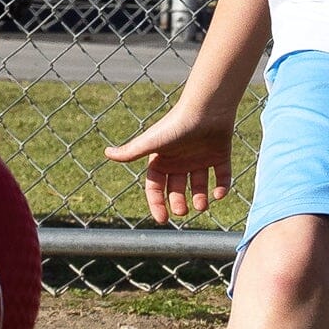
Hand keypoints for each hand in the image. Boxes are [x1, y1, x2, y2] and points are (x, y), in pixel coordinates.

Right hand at [105, 103, 236, 223]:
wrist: (206, 109)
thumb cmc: (176, 125)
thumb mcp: (152, 142)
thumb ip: (131, 151)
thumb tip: (106, 153)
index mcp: (163, 159)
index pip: (156, 186)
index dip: (157, 203)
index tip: (162, 218)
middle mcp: (180, 160)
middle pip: (177, 189)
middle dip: (178, 202)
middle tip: (182, 211)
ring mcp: (201, 158)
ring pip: (200, 185)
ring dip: (200, 199)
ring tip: (201, 206)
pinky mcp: (220, 155)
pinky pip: (222, 175)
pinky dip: (222, 187)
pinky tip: (219, 195)